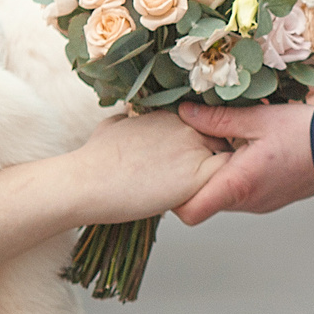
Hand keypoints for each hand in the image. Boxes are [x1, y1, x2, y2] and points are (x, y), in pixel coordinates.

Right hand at [67, 109, 229, 223]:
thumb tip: (127, 119)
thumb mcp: (113, 126)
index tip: (189, 162)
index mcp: (170, 114)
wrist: (87, 181)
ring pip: (225, 159)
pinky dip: (219, 189)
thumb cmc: (94, 159)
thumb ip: (129, 120)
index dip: (200, 146)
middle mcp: (187, 126)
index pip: (202, 127)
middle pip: (219, 140)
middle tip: (201, 180)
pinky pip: (223, 180)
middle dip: (214, 158)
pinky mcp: (198, 175)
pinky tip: (203, 199)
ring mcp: (194, 149)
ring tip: (203, 192)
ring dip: (217, 174)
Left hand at [174, 100, 313, 223]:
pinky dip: (235, 173)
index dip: (173, 194)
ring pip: (222, 195)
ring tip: (224, 141)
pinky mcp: (270, 199)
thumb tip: (185, 112)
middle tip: (196, 143)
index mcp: (238, 185)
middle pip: (202, 201)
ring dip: (216, 172)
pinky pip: (241, 192)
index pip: (187, 211)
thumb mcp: (259, 118)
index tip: (173, 167)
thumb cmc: (307, 134)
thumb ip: (218, 118)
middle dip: (194, 175)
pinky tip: (245, 148)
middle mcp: (247, 203)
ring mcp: (260, 204)